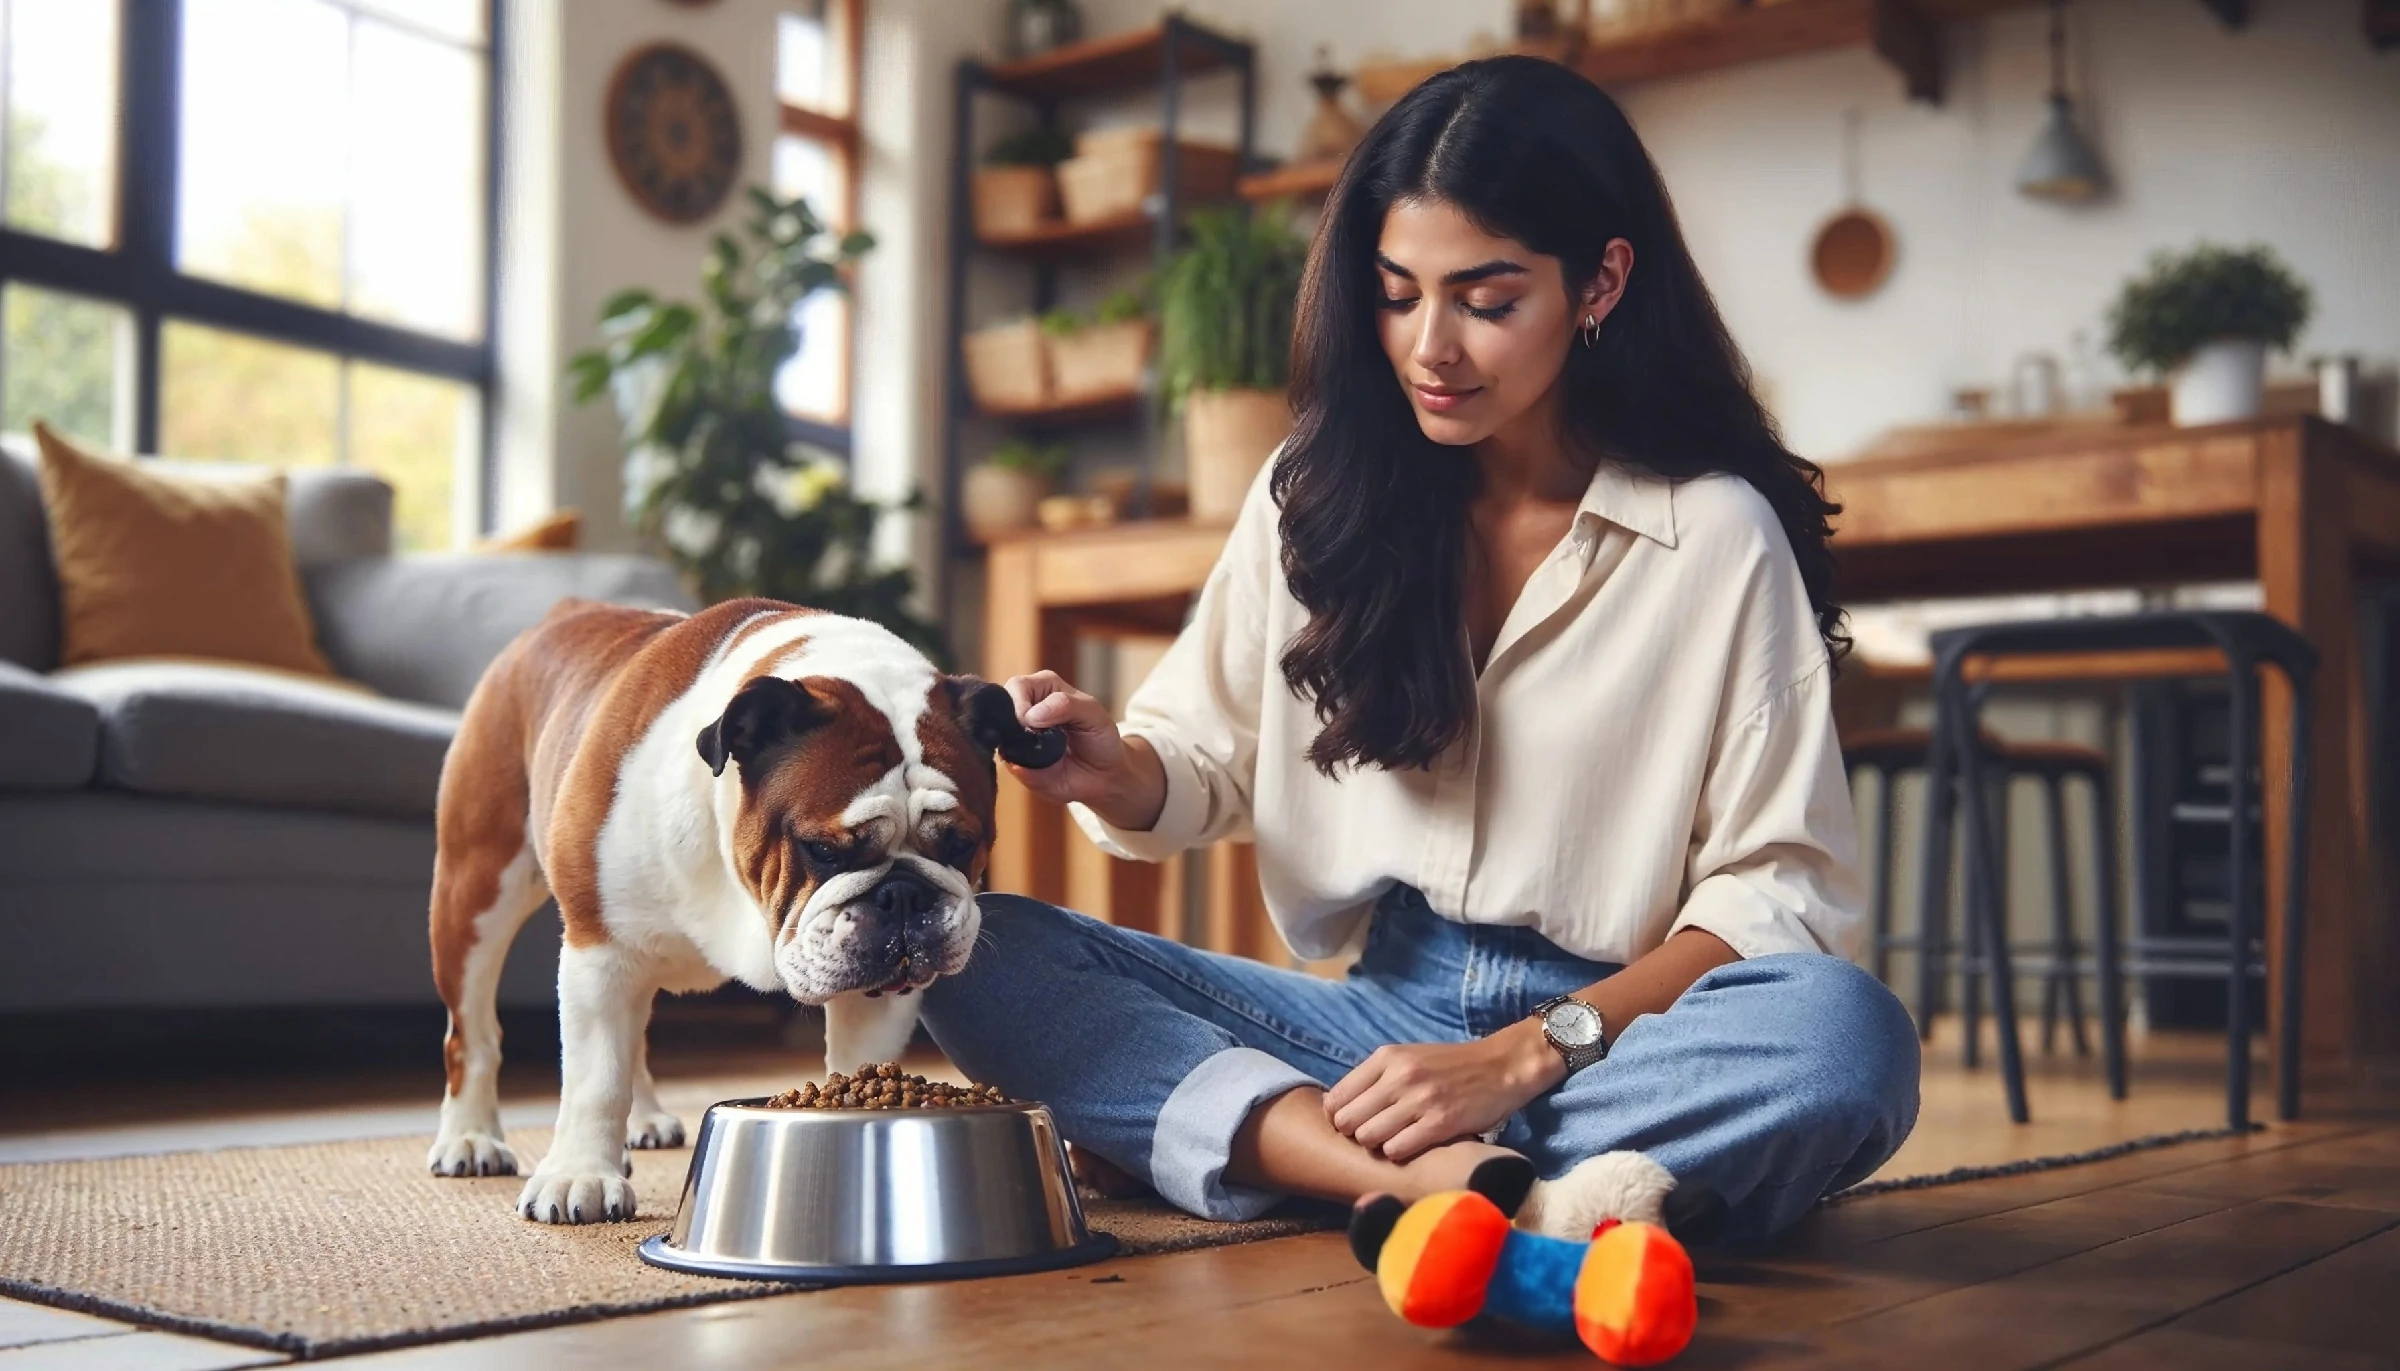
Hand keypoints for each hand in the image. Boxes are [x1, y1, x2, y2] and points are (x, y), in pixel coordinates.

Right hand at [999, 672, 1159, 826]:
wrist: (1104, 775)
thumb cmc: (1099, 737)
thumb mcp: (1092, 713)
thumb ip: (1065, 705)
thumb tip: (1030, 717)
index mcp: (1041, 688)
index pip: (1016, 686)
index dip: (1021, 704)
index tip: (1035, 723)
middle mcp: (1023, 710)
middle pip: (999, 709)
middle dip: (1014, 725)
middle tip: (1036, 739)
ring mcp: (1017, 737)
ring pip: (999, 737)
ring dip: (1017, 747)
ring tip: (1045, 754)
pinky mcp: (1016, 763)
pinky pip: (1008, 763)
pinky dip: (1021, 766)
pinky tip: (1041, 767)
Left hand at [1324, 1020, 1565, 1162]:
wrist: (1501, 1067)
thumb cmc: (1450, 1066)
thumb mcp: (1409, 1058)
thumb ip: (1376, 1078)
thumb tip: (1340, 1109)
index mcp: (1386, 1057)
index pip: (1337, 1098)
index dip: (1339, 1117)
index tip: (1354, 1123)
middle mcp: (1399, 1076)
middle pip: (1348, 1121)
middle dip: (1356, 1134)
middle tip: (1374, 1136)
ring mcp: (1419, 1100)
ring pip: (1369, 1137)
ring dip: (1378, 1145)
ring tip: (1394, 1141)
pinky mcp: (1440, 1123)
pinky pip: (1397, 1149)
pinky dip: (1399, 1153)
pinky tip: (1412, 1146)